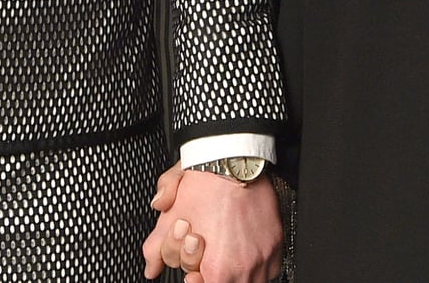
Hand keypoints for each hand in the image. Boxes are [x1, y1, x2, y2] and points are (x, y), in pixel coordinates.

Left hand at [142, 162, 282, 282]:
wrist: (234, 158)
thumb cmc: (206, 184)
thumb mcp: (171, 216)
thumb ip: (157, 248)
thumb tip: (151, 266)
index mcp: (219, 267)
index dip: (196, 279)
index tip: (194, 272)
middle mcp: (246, 268)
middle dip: (212, 272)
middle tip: (207, 252)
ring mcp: (265, 259)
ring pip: (250, 281)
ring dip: (235, 271)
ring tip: (225, 248)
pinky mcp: (276, 248)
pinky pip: (267, 270)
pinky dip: (253, 263)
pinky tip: (241, 245)